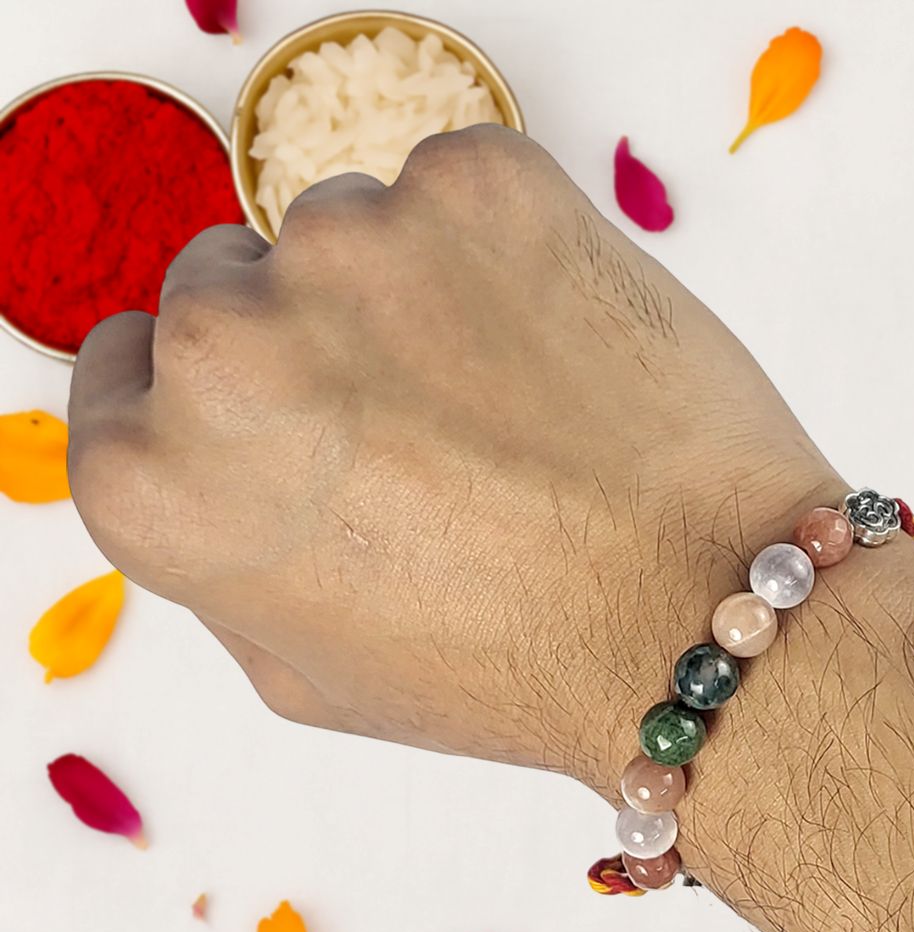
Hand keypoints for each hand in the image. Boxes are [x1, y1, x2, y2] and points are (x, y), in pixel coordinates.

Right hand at [68, 124, 838, 785]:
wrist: (698, 616)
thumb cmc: (509, 664)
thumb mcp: (310, 670)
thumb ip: (220, 550)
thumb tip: (206, 451)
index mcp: (155, 480)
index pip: (120, 376)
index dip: (201, 397)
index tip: (271, 411)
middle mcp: (222, 348)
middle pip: (222, 288)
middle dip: (300, 343)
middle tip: (410, 421)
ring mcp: (350, 247)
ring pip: (342, 234)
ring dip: (401, 296)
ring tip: (502, 399)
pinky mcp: (475, 184)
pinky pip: (451, 192)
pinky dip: (494, 248)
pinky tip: (554, 345)